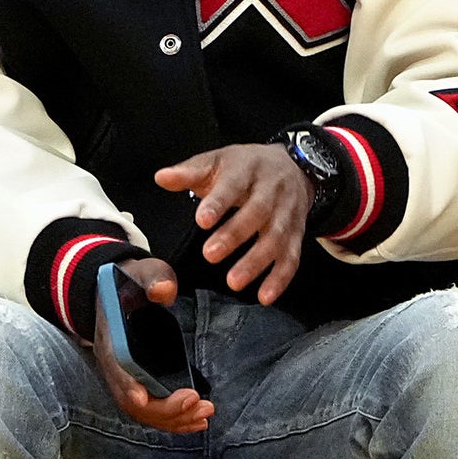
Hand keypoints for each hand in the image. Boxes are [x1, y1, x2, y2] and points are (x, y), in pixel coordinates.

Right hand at [91, 257, 214, 433]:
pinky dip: (172, 420)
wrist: (115, 292)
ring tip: (205, 416)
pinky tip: (195, 420)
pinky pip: (150, 411)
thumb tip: (164, 291)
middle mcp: (112, 363)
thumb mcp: (144, 272)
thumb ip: (155, 278)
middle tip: (201, 405)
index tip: (144, 396)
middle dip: (165, 409)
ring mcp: (122, 377)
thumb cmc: (132, 282)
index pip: (114, 365)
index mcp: (110, 336)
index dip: (126, 383)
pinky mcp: (136, 384)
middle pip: (130, 399)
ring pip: (141, 411)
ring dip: (172, 419)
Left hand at [155, 143, 310, 305]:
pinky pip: (292, 258)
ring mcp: (286, 215)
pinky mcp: (297, 235)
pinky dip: (280, 279)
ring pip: (275, 239)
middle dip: (234, 235)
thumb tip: (161, 177)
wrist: (294, 166)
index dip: (218, 203)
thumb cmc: (246, 167)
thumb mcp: (217, 161)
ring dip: (256, 262)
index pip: (233, 186)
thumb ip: (188, 173)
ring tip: (233, 282)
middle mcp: (271, 192)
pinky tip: (264, 297)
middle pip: (256, 213)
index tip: (202, 220)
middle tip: (209, 255)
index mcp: (247, 171)